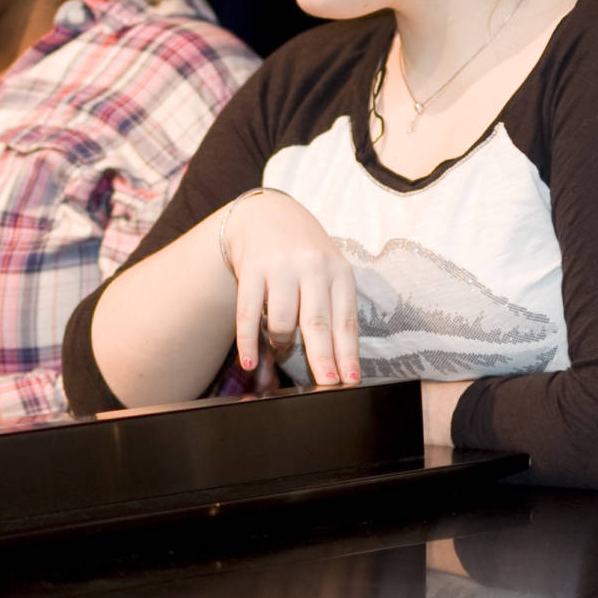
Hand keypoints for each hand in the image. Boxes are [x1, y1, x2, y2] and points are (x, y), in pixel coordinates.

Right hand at [223, 190, 361, 387]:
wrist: (268, 212)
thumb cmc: (304, 252)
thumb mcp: (329, 271)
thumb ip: (334, 308)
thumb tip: (339, 360)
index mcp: (338, 271)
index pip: (345, 319)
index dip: (348, 353)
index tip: (350, 380)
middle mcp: (312, 266)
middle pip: (316, 323)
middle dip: (322, 358)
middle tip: (326, 385)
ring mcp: (280, 267)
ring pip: (281, 321)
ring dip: (281, 344)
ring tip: (281, 347)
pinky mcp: (251, 268)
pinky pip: (247, 313)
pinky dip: (248, 342)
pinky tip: (250, 362)